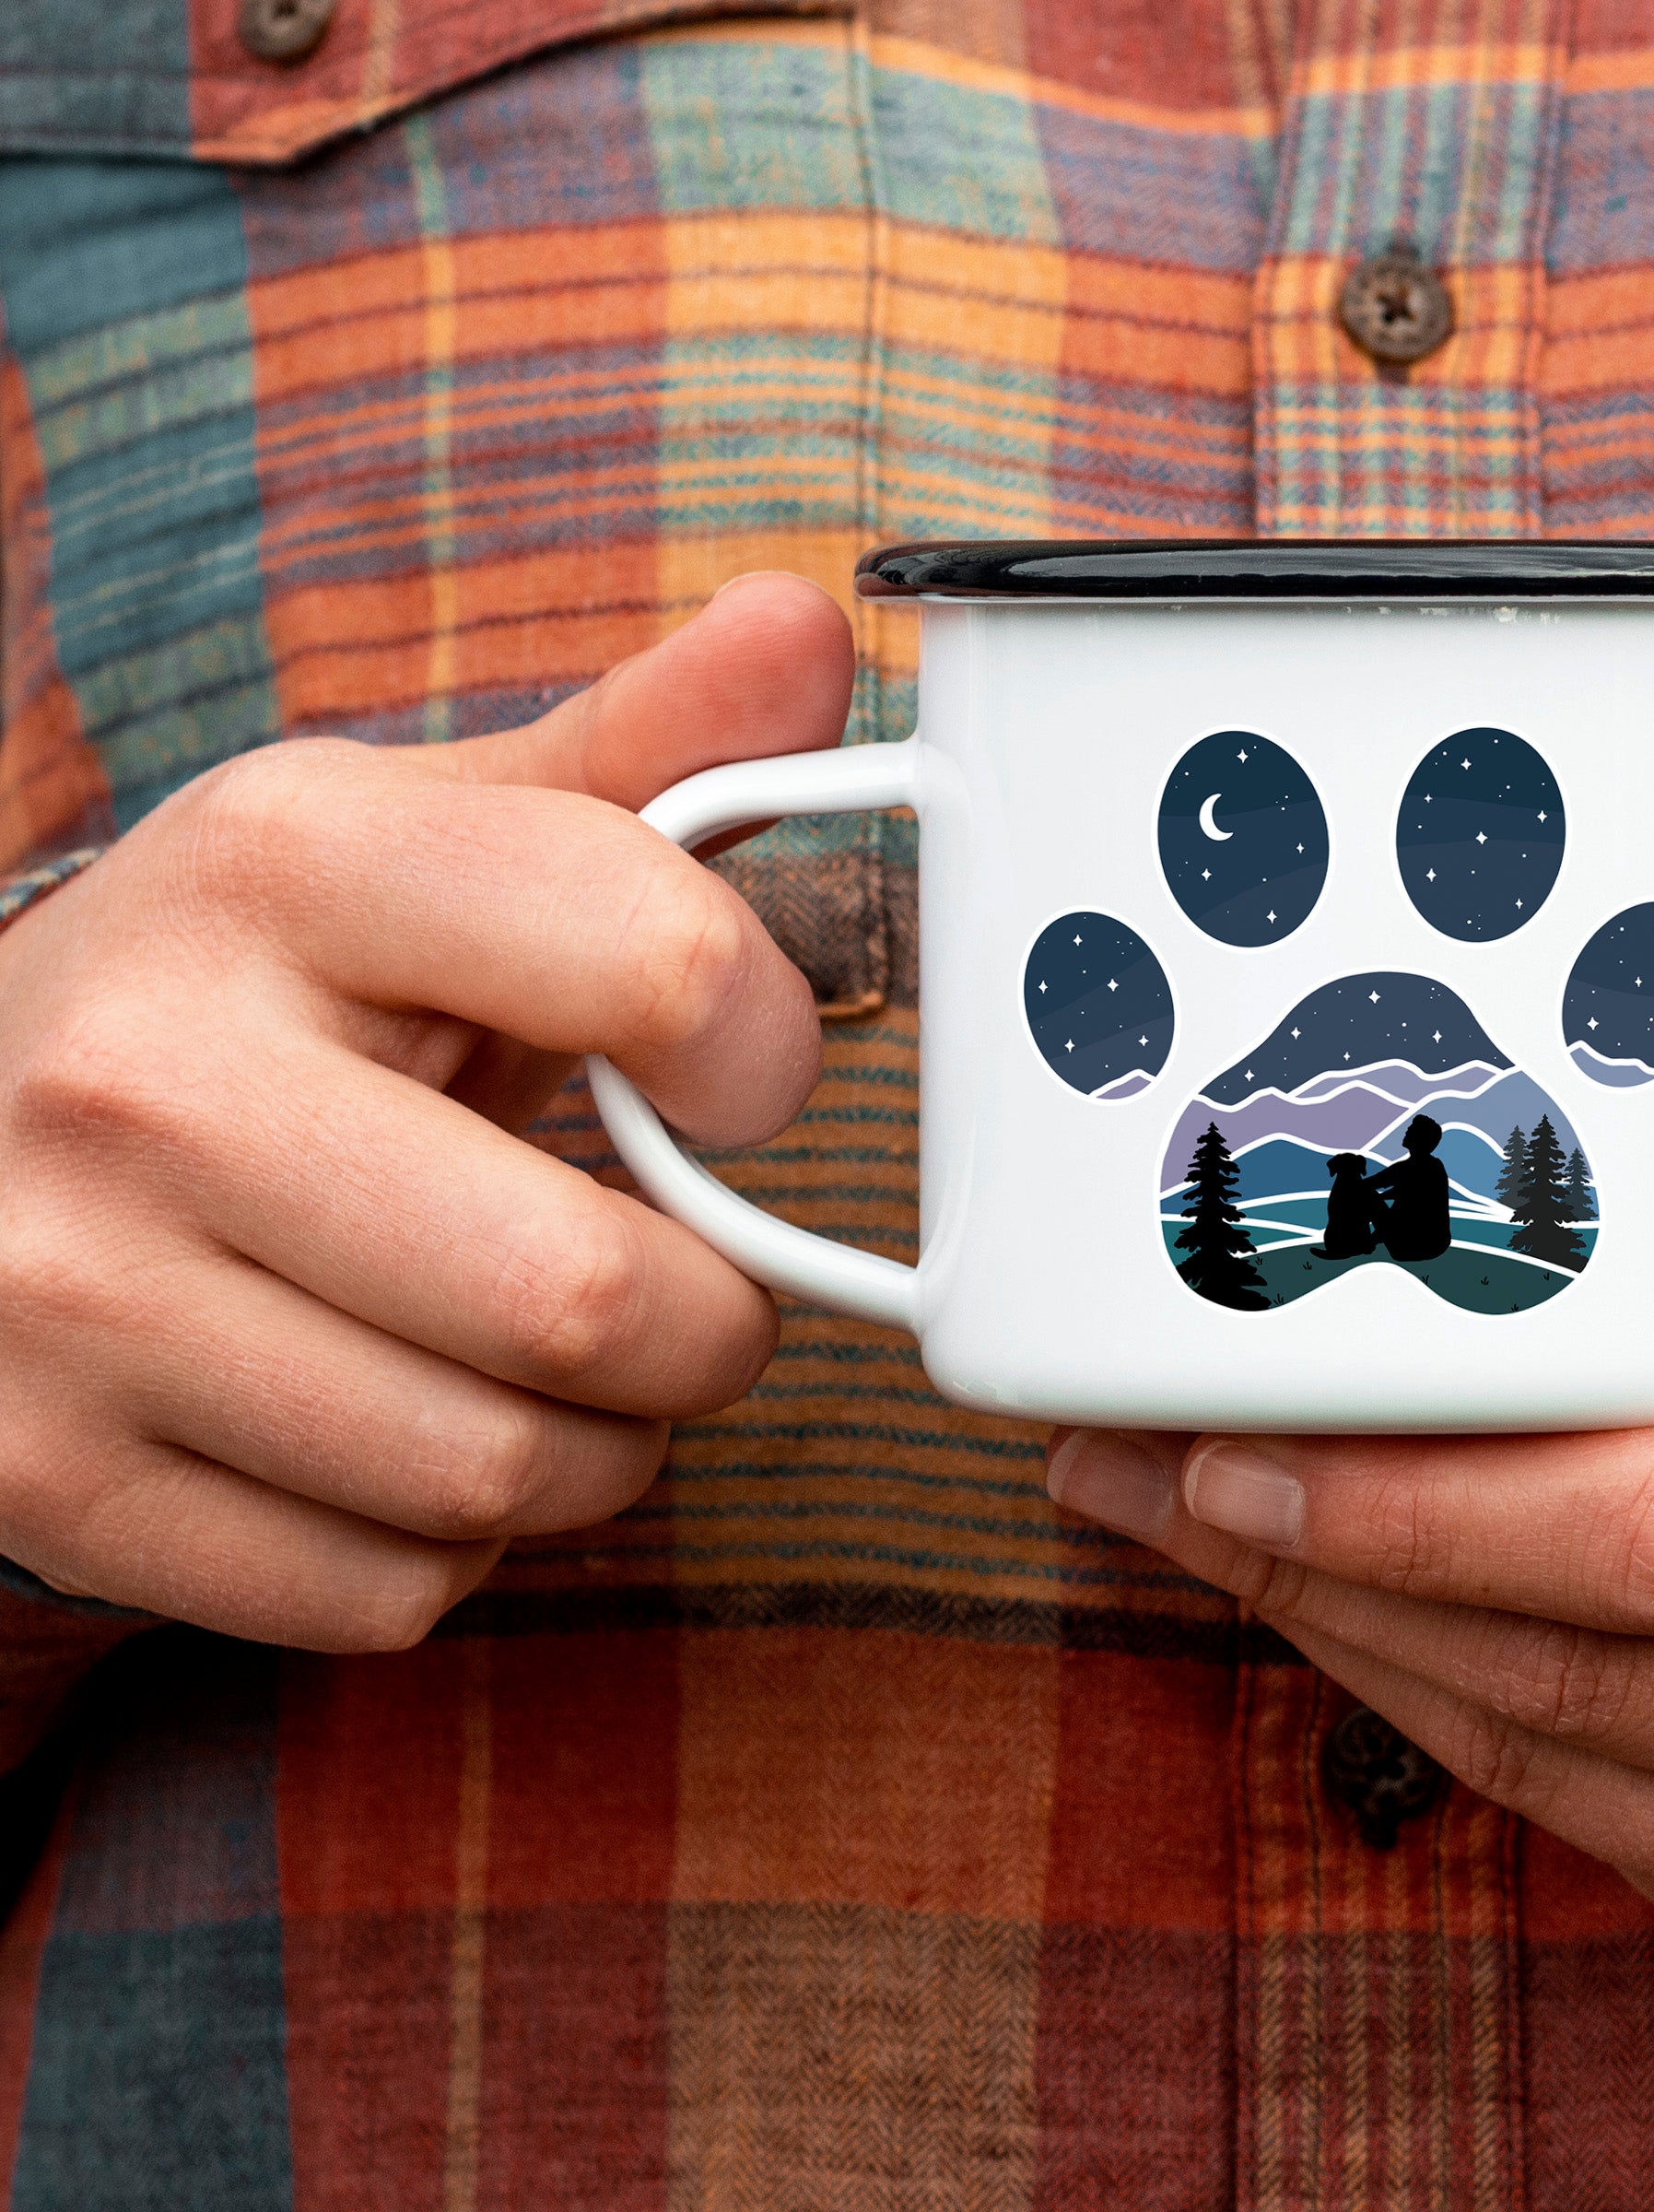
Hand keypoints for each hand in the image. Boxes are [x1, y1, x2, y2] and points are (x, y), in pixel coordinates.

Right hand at [0, 575, 846, 1648]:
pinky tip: (402, 1438)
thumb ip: (637, 754)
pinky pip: (383, 1592)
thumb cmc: (257, 991)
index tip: (743, 1077)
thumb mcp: (418, 842)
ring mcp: (70, 1294)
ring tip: (550, 1366)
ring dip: (593, 1451)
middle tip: (680, 1288)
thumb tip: (810, 625)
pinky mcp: (46, 1476)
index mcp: (281, 865)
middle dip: (705, 1327)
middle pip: (594, 1300)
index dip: (768, 1051)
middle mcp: (147, 1077)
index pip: (662, 966)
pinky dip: (447, 1547)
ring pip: (501, 1474)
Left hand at [1045, 703, 1653, 1997]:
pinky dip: (1457, 1722)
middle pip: (1591, 1665)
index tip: (1213, 1429)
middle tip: (1148, 1463)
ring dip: (1360, 1643)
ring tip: (1202, 1517)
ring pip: (1574, 1772)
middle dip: (1334, 1566)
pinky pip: (1612, 1841)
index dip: (1422, 1497)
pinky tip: (1352, 1608)